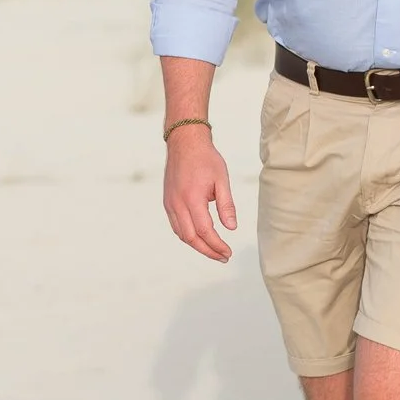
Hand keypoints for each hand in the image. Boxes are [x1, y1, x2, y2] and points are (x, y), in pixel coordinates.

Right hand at [162, 127, 237, 260]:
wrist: (184, 142)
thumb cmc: (205, 158)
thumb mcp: (221, 179)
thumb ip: (226, 205)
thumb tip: (231, 227)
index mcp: (192, 198)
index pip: (205, 231)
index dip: (217, 245)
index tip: (228, 252)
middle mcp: (178, 204)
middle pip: (191, 238)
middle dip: (208, 251)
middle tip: (223, 256)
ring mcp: (170, 203)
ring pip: (181, 234)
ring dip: (197, 245)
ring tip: (213, 250)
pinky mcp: (167, 202)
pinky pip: (176, 226)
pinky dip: (187, 236)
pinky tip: (199, 237)